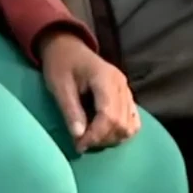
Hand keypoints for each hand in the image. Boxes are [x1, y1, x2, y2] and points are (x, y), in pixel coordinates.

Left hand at [39, 30, 139, 151]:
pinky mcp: (126, 96)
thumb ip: (70, 110)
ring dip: (112, 138)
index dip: (95, 135)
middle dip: (102, 139)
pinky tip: (104, 133)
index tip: (79, 145)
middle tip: (81, 142)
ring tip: (91, 138)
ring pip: (130, 125)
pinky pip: (133, 120)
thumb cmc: (60, 64)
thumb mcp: (59, 86)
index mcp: (105, 79)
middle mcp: (121, 85)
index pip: (109, 115)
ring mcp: (127, 90)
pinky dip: (121, 131)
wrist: (68, 47)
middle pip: (122, 123)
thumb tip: (79, 136)